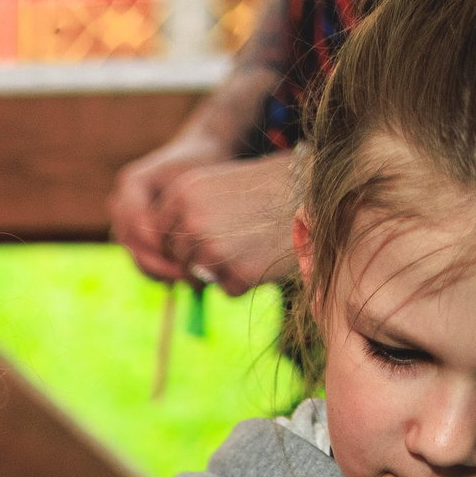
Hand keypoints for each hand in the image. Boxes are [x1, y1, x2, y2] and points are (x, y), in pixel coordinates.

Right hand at [108, 130, 237, 282]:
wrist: (201, 154)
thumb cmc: (202, 162)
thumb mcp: (196, 180)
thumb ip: (182, 210)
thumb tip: (177, 249)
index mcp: (132, 182)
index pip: (133, 219)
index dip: (153, 242)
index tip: (180, 255)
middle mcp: (122, 201)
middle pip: (128, 240)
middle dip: (154, 261)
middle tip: (182, 274)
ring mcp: (126, 218)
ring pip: (132, 252)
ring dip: (155, 269)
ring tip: (184, 279)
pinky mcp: (136, 233)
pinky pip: (140, 256)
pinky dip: (157, 269)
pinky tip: (182, 277)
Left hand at [152, 152, 299, 297]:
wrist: (314, 192)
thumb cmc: (266, 187)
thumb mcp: (215, 186)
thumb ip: (184, 213)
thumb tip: (162, 250)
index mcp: (182, 194)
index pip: (161, 234)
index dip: (182, 239)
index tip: (204, 235)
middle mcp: (192, 222)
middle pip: (179, 257)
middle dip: (201, 256)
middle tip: (235, 239)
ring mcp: (214, 250)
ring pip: (201, 275)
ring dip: (222, 267)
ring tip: (252, 243)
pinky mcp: (238, 274)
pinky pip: (227, 289)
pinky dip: (244, 279)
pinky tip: (265, 255)